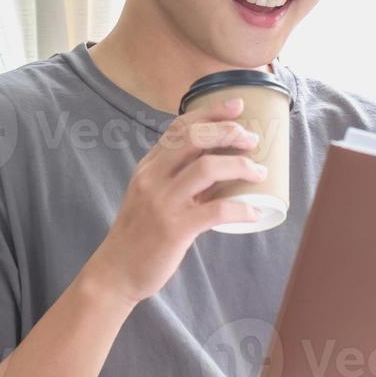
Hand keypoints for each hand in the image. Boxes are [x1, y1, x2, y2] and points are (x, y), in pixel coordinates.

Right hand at [83, 96, 266, 304]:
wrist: (116, 271)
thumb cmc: (140, 233)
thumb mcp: (152, 195)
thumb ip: (178, 178)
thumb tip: (218, 165)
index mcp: (148, 167)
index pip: (180, 127)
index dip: (210, 112)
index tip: (237, 105)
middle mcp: (153, 178)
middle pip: (195, 139)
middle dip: (229, 133)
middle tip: (252, 140)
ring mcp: (163, 202)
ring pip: (207, 168)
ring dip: (240, 165)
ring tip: (259, 171)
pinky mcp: (175, 228)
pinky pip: (215, 210)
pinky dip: (240, 209)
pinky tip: (252, 212)